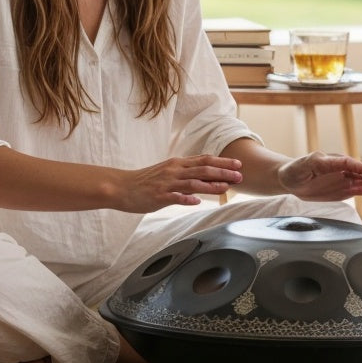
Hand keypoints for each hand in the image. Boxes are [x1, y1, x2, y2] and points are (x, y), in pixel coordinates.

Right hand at [116, 155, 243, 212]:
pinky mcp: (158, 196)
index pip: (204, 160)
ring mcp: (167, 183)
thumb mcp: (167, 172)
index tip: (238, 164)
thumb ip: (185, 174)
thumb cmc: (145, 181)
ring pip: (193, 182)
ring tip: (226, 188)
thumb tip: (203, 177)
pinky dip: (186, 198)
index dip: (222, 162)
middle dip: (223, 172)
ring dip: (211, 185)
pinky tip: (197, 202)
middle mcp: (174, 170)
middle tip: (240, 176)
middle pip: (203, 169)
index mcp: (177, 164)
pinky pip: (174, 197)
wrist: (121, 186)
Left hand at [277, 151, 361, 203]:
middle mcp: (343, 168)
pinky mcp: (347, 189)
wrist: (291, 180)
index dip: (360, 168)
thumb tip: (332, 160)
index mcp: (332, 160)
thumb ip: (318, 163)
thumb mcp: (306, 164)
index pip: (349, 163)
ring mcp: (346, 178)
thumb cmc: (297, 169)